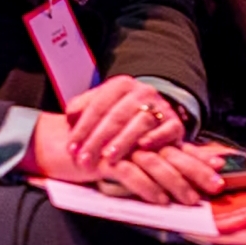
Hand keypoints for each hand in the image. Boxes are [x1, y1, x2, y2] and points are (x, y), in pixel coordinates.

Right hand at [26, 114, 223, 205]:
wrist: (55, 144)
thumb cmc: (90, 150)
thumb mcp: (120, 151)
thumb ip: (146, 157)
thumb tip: (175, 174)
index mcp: (141, 127)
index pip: (174, 141)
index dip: (197, 153)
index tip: (219, 165)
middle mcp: (134, 129)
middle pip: (171, 150)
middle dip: (196, 169)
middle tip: (216, 186)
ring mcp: (119, 142)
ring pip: (155, 162)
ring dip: (175, 183)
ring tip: (190, 199)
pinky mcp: (104, 157)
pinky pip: (131, 173)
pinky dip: (146, 188)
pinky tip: (159, 200)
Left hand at [63, 76, 186, 166]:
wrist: (158, 116)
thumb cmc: (122, 117)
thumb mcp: (102, 107)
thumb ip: (83, 109)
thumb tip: (69, 116)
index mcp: (121, 85)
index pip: (98, 106)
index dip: (82, 128)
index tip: (71, 149)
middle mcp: (142, 92)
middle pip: (116, 116)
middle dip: (98, 140)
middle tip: (84, 160)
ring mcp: (161, 106)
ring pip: (140, 122)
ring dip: (123, 141)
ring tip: (108, 158)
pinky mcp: (176, 123)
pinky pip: (167, 129)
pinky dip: (156, 138)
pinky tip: (142, 148)